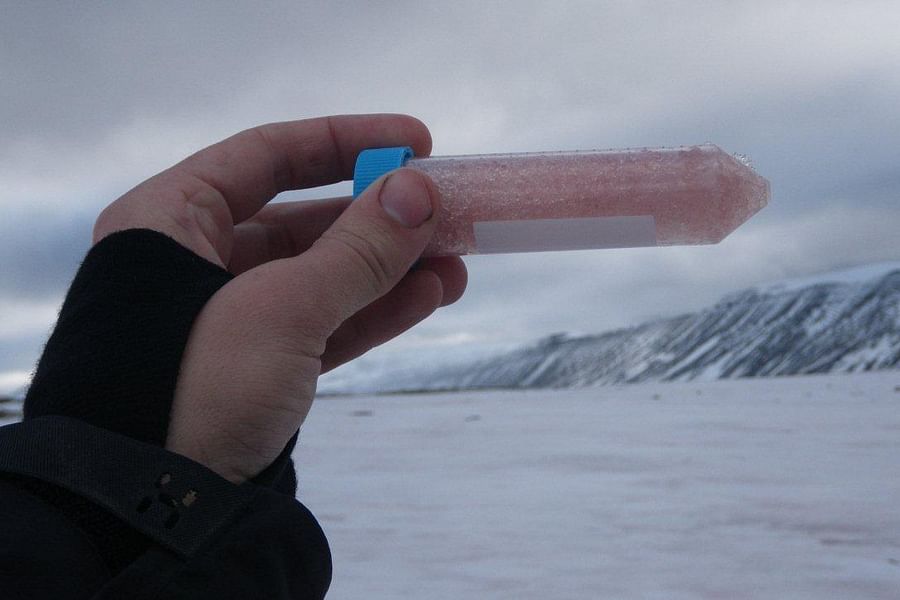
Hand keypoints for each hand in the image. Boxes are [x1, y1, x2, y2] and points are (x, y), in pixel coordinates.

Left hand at [93, 115, 466, 482]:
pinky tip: (430, 295)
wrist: (157, 508)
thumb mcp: (282, 308)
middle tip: (447, 212)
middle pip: (303, 219)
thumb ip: (357, 250)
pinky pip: (325, 325)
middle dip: (380, 218)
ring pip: (322, 276)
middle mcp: (195, 262)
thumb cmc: (196, 384)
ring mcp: (230, 318)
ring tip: (457, 260)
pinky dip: (375, 312)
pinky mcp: (260, 368)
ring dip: (390, 269)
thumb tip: (421, 192)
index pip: (267, 156)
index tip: (416, 142)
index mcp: (170, 222)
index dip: (346, 142)